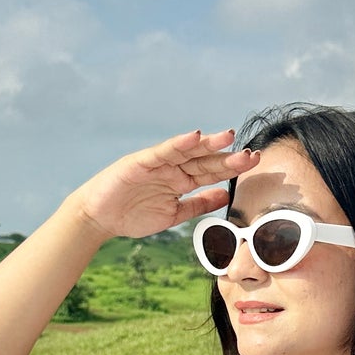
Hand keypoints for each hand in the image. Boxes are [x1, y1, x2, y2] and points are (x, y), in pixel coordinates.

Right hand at [66, 128, 260, 242]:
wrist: (99, 218)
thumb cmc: (133, 215)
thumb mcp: (173, 215)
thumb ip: (198, 205)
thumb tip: (225, 198)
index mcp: (182, 181)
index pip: (212, 172)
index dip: (232, 167)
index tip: (255, 163)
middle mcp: (173, 169)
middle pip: (205, 160)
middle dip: (227, 156)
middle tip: (251, 153)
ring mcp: (159, 163)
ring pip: (188, 151)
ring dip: (208, 144)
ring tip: (228, 136)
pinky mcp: (141, 161)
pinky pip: (163, 151)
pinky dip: (178, 143)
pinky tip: (194, 137)